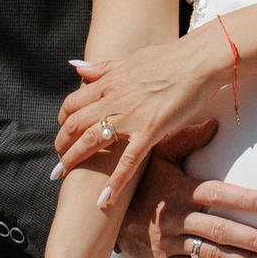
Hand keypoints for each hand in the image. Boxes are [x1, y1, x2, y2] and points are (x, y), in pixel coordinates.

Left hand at [55, 32, 228, 212]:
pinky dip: (115, 181)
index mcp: (110, 82)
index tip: (62, 132)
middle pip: (75, 123)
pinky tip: (103, 199)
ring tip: (61, 176)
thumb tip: (76, 67)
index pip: (74, 102)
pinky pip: (128, 160)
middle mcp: (114, 98)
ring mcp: (131, 116)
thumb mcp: (130, 59)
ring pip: (92, 139)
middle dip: (62, 143)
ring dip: (73, 159)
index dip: (62, 120)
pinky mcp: (150, 130)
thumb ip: (103, 67)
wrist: (198, 61)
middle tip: (58, 160)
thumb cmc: (170, 58)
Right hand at [115, 120, 256, 257]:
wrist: (103, 214)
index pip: (215, 194)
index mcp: (178, 190)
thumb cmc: (141, 181)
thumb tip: (215, 122)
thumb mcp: (158, 155)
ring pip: (212, 254)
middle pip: (219, 231)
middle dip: (251, 240)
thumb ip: (186, 139)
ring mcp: (169, 243)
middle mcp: (175, 218)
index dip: (242, 199)